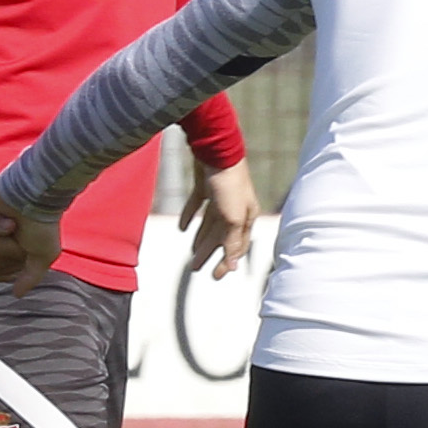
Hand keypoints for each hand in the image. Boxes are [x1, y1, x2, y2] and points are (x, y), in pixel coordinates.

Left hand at [183, 156, 260, 278]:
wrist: (216, 150)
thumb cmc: (229, 184)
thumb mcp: (232, 217)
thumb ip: (232, 241)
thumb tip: (233, 266)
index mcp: (245, 217)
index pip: (237, 246)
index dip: (227, 262)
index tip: (215, 277)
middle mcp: (235, 208)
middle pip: (222, 236)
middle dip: (210, 253)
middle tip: (195, 268)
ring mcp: (221, 197)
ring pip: (210, 224)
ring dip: (201, 238)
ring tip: (191, 252)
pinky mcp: (206, 186)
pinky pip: (197, 206)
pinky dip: (190, 217)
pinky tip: (182, 227)